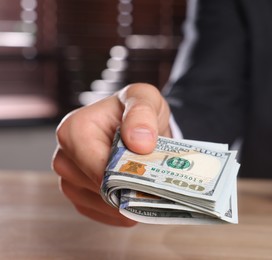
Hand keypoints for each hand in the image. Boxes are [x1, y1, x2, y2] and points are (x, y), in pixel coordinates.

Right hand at [52, 83, 171, 225]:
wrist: (135, 124)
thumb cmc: (136, 110)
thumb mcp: (145, 99)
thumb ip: (142, 113)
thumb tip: (139, 142)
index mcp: (73, 130)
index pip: (97, 167)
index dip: (126, 177)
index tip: (150, 179)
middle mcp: (65, 157)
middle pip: (99, 189)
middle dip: (131, 189)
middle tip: (157, 185)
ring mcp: (69, 180)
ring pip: (102, 205)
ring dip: (129, 202)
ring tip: (150, 186)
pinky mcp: (79, 197)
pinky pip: (102, 214)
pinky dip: (124, 211)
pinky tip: (138, 195)